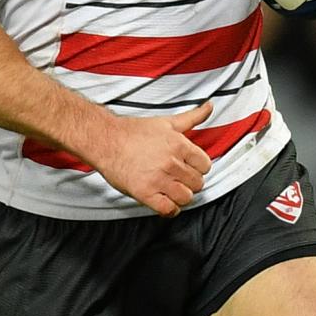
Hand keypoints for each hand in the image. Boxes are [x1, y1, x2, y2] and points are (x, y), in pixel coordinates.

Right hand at [91, 103, 212, 216]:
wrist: (106, 140)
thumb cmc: (134, 131)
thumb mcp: (167, 122)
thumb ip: (192, 117)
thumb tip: (210, 106)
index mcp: (179, 145)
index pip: (205, 166)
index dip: (197, 168)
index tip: (188, 168)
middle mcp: (171, 162)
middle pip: (197, 183)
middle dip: (189, 182)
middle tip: (177, 179)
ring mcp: (158, 179)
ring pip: (186, 197)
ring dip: (180, 196)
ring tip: (170, 190)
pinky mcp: (145, 193)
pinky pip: (168, 209)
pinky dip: (169, 209)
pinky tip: (164, 202)